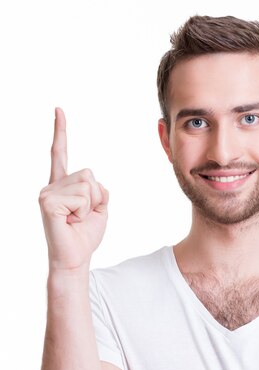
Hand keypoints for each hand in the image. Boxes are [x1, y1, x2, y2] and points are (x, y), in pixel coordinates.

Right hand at [38, 107, 108, 271]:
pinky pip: (80, 197)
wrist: (75, 258)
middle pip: (88, 174)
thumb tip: (93, 183)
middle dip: (94, 197)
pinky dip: (83, 212)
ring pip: (86, 185)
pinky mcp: (47, 202)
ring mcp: (47, 192)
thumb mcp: (100, 209)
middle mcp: (52, 185)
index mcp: (63, 185)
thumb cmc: (85, 237)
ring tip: (75, 220)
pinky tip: (69, 221)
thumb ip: (99, 191)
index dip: (60, 132)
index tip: (58, 110)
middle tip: (81, 216)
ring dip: (89, 206)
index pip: (61, 154)